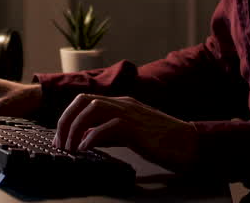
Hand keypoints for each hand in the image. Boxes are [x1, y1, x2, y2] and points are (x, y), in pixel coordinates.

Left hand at [53, 94, 198, 172]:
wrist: (189, 143)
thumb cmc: (162, 141)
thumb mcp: (130, 133)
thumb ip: (109, 132)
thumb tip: (85, 138)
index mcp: (121, 103)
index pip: (85, 100)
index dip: (67, 117)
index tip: (60, 137)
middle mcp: (123, 103)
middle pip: (83, 101)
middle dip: (66, 120)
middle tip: (60, 143)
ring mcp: (130, 112)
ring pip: (92, 109)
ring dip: (75, 128)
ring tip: (70, 148)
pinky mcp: (136, 126)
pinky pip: (108, 126)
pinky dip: (92, 137)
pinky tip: (86, 149)